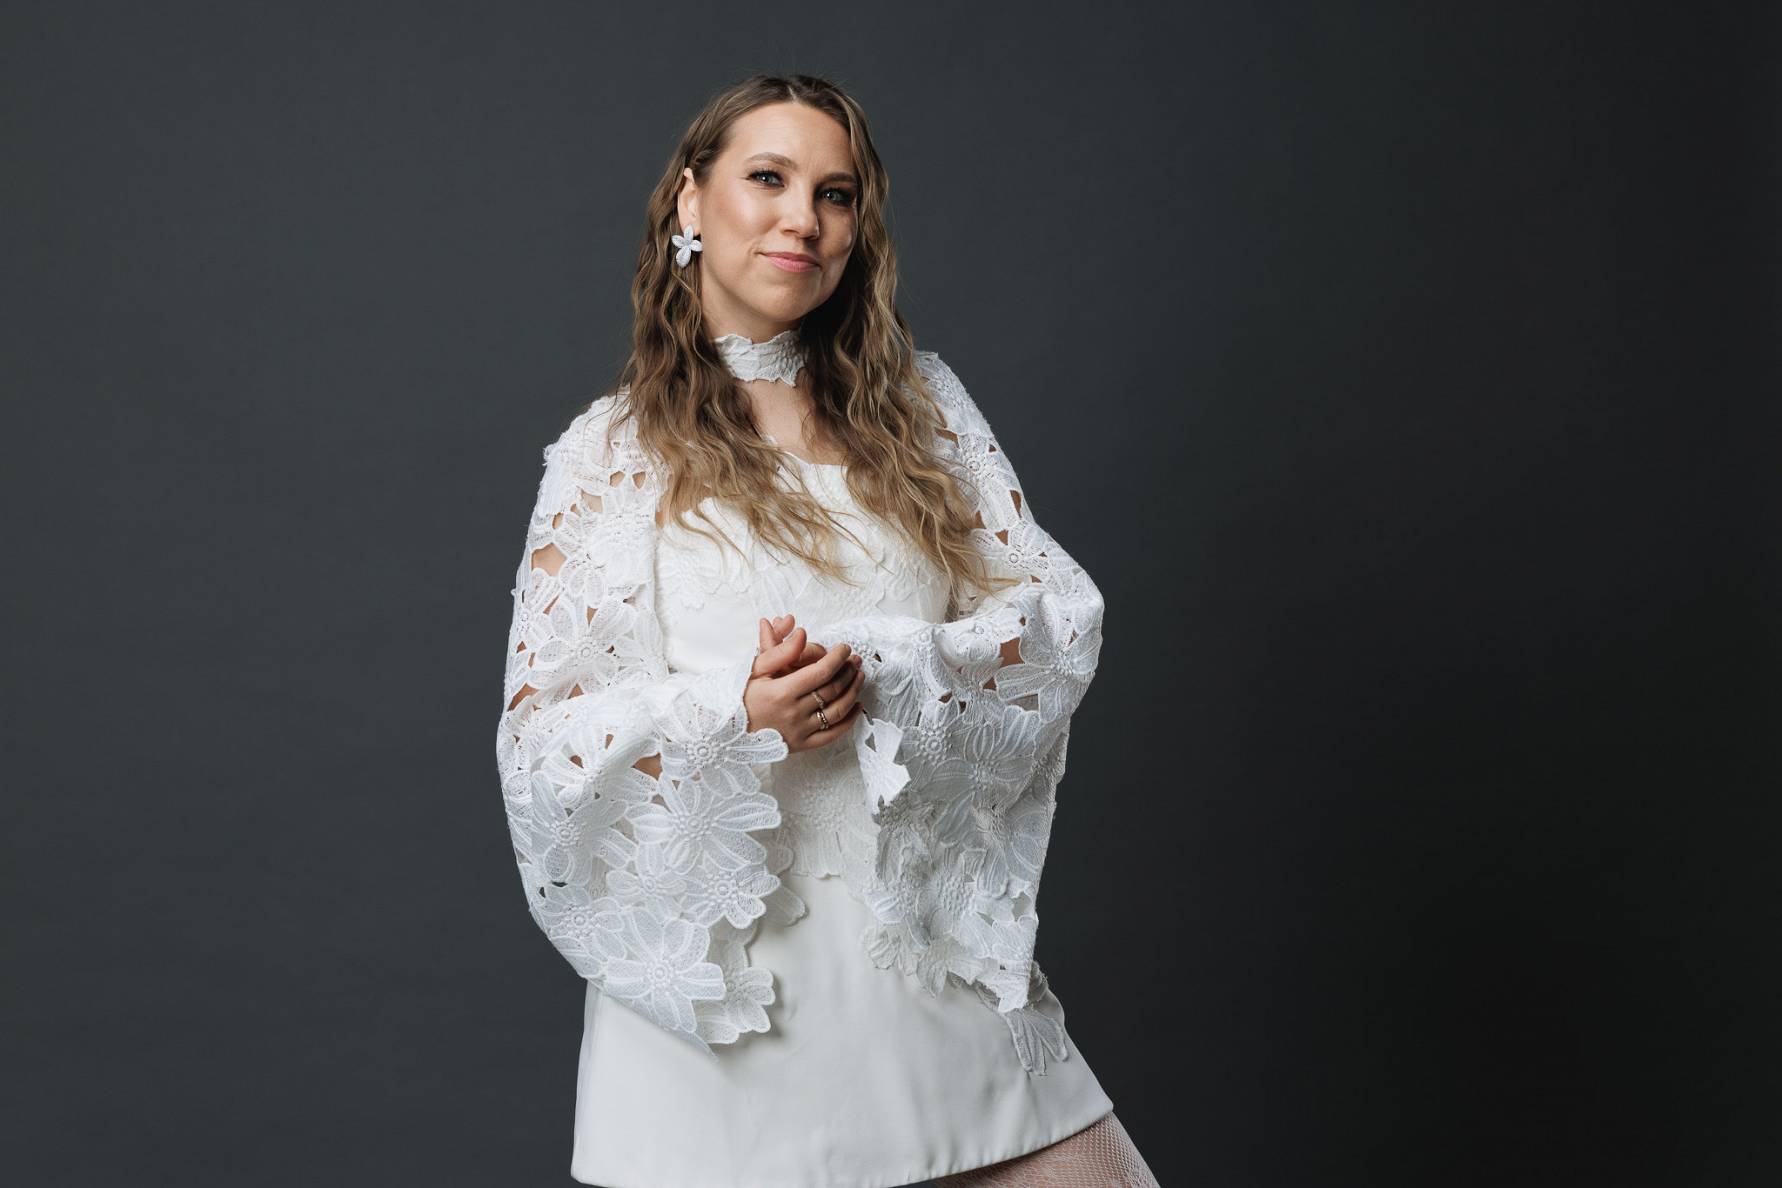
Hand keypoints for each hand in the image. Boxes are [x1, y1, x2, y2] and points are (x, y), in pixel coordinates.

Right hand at [744, 614, 865, 751]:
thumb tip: (801, 633)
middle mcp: (793, 713)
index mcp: (781, 692)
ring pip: (837, 711)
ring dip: (853, 692)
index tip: (844, 648)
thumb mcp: (757, 669)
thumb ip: (781, 651)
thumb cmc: (743, 696)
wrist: (728, 730)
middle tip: (855, 660)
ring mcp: (799, 731)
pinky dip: (849, 721)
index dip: (837, 658)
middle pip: (832, 690)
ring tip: (859, 677)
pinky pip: (832, 734)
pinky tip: (856, 706)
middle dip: (848, 671)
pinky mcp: (802, 745)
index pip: (820, 672)